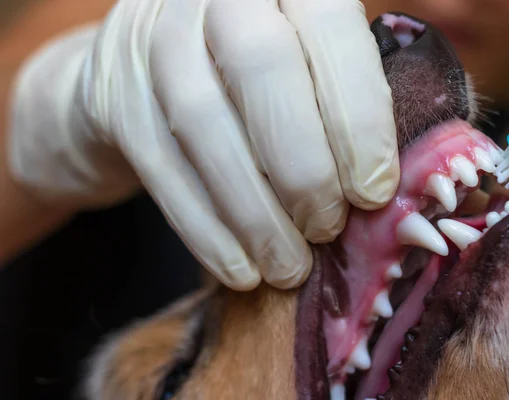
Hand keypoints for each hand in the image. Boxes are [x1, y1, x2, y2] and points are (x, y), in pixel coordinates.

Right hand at [7, 0, 399, 289]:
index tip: (374, 192)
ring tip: (290, 266)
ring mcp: (151, 37)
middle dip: (305, 168)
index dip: (357, 115)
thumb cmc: (259, 72)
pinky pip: (159, 167)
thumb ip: (348, 100)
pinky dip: (206, 229)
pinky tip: (241, 268)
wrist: (151, 66)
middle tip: (329, 229)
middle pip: (261, 69)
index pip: (329, 28)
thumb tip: (394, 185)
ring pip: (203, 122)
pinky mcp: (114, 95)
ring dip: (255, 213)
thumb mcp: (309, 61)